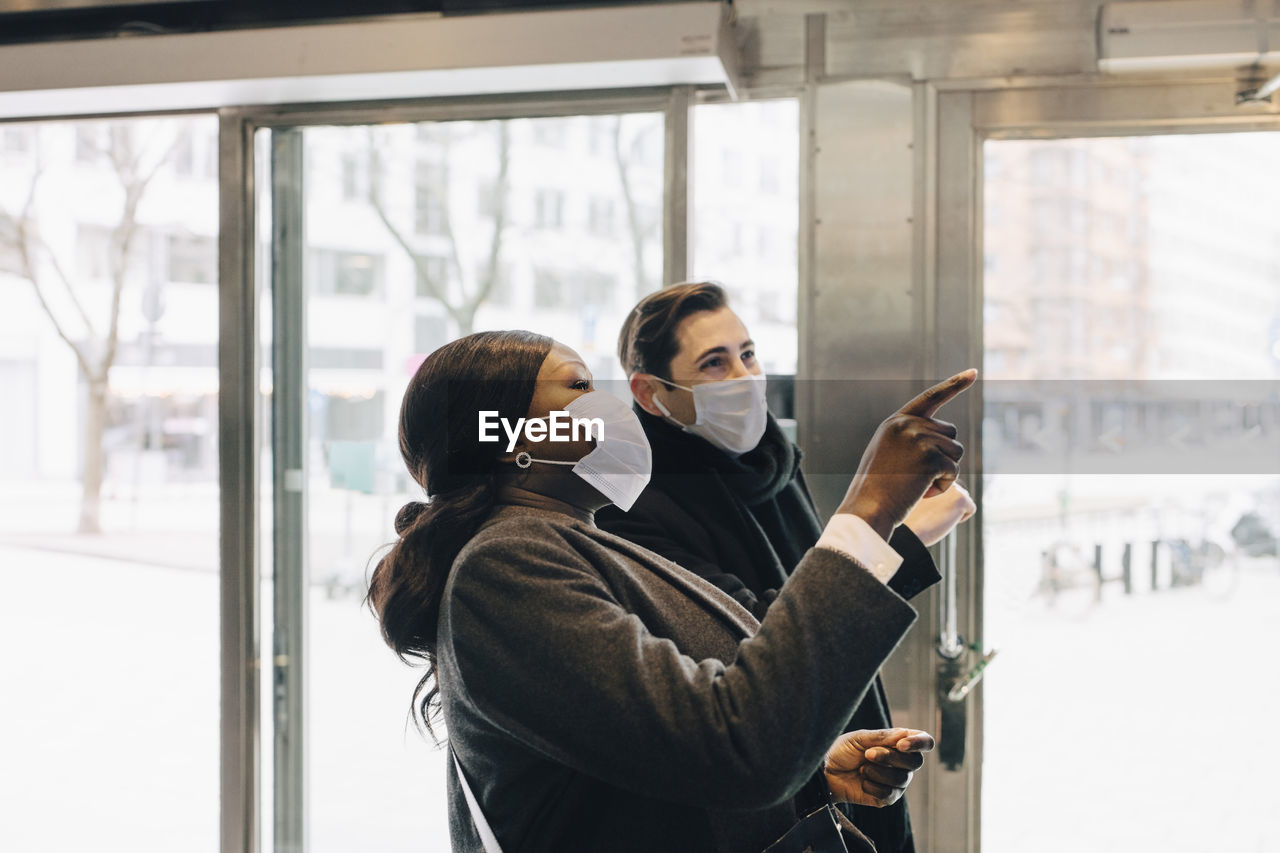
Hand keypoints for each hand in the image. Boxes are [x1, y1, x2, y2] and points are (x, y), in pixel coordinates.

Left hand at [824, 728, 934, 807]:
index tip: (901, 745)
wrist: (825, 771)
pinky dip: (873, 786)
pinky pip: (889, 794)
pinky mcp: (887, 798)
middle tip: (868, 754)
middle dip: (890, 757)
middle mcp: (902, 763)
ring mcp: (896, 781)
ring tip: (862, 768)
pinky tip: (862, 781)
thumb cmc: (842, 750)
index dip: (919, 743)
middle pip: (915, 762)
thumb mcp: (860, 738)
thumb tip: (906, 735)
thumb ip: (883, 737)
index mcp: (899, 743)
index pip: (924, 742)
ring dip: (879, 772)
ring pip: (902, 779)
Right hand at [836, 370, 976, 539]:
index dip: (954, 384)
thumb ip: (910, 438)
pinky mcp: (931, 458)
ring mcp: (919, 439)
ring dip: (944, 473)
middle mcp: (907, 425)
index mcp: (896, 422)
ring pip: (956, 452)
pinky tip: (921, 492)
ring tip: (917, 484)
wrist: (868, 509)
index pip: (931, 397)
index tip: (973, 372)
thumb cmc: (876, 489)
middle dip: (943, 456)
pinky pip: (953, 471)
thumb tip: (944, 435)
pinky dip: (942, 486)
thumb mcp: (887, 454)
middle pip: (950, 433)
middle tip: (917, 477)